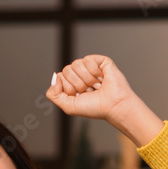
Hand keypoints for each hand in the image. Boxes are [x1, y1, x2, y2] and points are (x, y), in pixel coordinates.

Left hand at [46, 55, 163, 146]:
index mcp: (72, 84)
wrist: (114, 106)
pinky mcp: (100, 61)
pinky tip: (101, 78)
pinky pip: (87, 59)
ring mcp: (90, 67)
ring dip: (87, 79)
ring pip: (76, 64)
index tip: (80, 96)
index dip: (68, 88)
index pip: (60, 77)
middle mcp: (80, 74)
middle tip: (89, 91)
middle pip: (66, 70)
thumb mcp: (69, 106)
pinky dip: (94, 71)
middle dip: (77, 84)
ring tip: (96, 86)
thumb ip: (54, 94)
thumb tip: (55, 76)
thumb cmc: (95, 108)